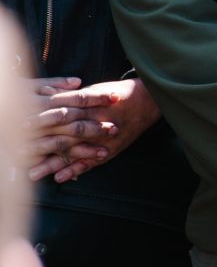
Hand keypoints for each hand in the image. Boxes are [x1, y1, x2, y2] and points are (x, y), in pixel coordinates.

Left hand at [29, 78, 161, 182]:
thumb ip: (69, 94)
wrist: (148, 101)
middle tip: (18, 155)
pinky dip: (75, 170)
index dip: (39, 122)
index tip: (19, 128)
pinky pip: (89, 162)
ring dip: (51, 164)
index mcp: (87, 107)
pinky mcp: (109, 149)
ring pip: (72, 153)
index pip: (58, 116)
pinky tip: (60, 177)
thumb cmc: (118, 95)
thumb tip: (43, 91)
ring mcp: (100, 139)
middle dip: (39, 147)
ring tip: (32, 173)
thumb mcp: (93, 89)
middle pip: (60, 137)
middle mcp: (92, 124)